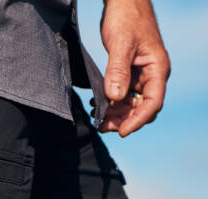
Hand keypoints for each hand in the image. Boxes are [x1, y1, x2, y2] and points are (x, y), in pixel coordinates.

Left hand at [97, 0, 170, 136]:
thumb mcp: (121, 44)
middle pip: (141, 109)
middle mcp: (151, 76)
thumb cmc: (126, 17)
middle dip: (123, 120)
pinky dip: (110, 105)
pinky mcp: (128, 75)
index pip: (152, 103)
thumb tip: (115, 97)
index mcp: (157, 69)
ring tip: (96, 117)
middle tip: (101, 126)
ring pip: (130, 106)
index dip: (138, 120)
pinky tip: (96, 106)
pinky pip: (122, 97)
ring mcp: (140, 77)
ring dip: (115, 115)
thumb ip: (117, 70)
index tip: (122, 132)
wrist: (122, 2)